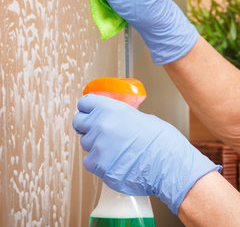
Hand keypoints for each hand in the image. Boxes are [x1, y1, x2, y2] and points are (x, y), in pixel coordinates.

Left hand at [72, 94, 220, 214]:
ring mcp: (99, 146)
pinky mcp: (99, 166)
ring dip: (95, 145)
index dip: (86, 108)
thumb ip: (120, 116)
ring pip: (85, 143)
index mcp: (112, 109)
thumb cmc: (160, 141)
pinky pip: (89, 162)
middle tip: (96, 131)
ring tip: (113, 149)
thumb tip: (113, 118)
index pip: (85, 103)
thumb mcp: (140, 117)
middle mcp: (102, 125)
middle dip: (85, 126)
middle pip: (78, 122)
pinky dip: (98, 163)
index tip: (87, 112)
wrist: (168, 164)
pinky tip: (112, 161)